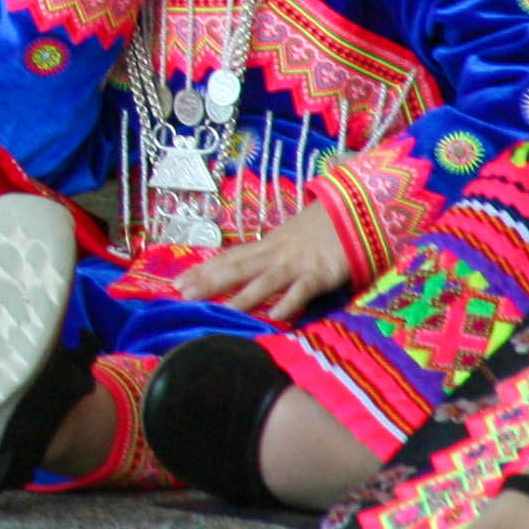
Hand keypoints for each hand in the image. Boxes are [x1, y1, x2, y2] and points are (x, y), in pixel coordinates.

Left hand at [171, 196, 352, 320]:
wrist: (353, 212)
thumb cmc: (317, 232)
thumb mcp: (285, 242)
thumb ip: (263, 256)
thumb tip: (237, 268)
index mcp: (264, 246)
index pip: (228, 259)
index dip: (203, 270)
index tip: (176, 282)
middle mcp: (274, 254)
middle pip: (238, 268)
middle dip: (210, 281)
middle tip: (183, 294)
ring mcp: (297, 263)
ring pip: (266, 280)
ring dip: (245, 296)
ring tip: (224, 310)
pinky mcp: (321, 273)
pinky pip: (304, 289)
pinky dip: (290, 301)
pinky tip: (277, 315)